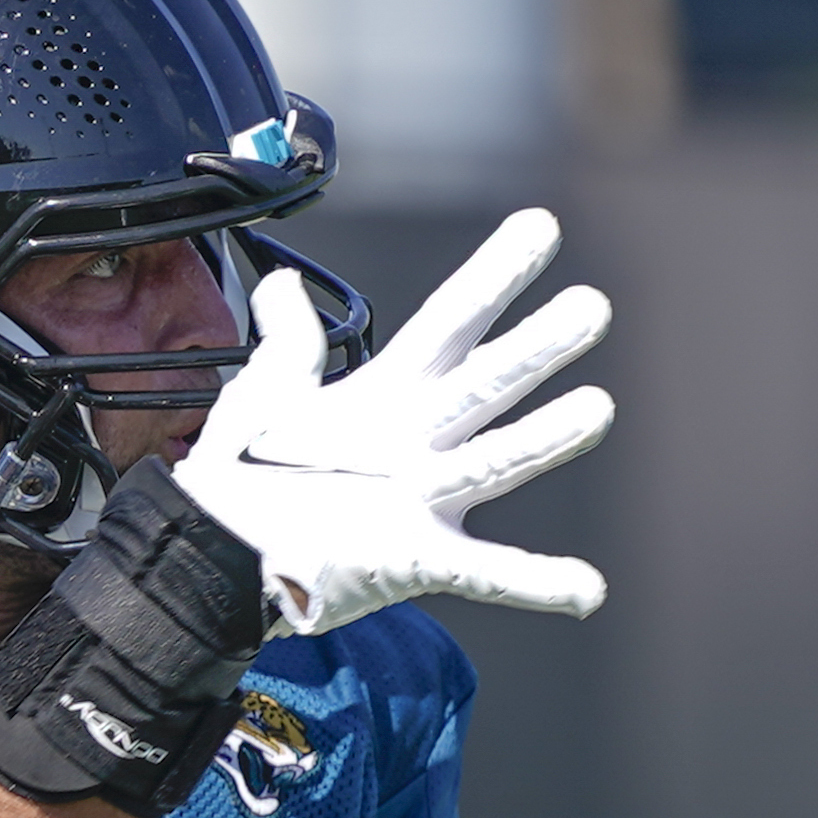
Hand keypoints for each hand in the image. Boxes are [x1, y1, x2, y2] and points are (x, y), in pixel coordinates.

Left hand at [174, 208, 613, 636]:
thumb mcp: (267, 393)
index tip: (541, 227)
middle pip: (488, 383)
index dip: (495, 274)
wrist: (222, 556)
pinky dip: (537, 583)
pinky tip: (586, 589)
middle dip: (538, 346)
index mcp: (388, 395)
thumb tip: (284, 283)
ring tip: (595, 410)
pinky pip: (488, 574)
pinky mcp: (420, 559)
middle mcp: (420, 441)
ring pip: (496, 461)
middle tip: (591, 307)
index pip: (452, 321)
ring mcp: (425, 500)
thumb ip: (291, 340)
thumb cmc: (250, 476)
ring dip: (545, 440)